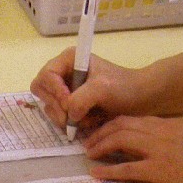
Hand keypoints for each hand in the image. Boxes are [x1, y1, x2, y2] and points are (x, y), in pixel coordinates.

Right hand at [31, 49, 153, 132]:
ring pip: (50, 107)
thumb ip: (81, 98)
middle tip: (71, 117)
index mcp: (69, 60)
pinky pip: (60, 117)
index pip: (46, 75)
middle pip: (42, 92)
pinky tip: (89, 121)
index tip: (68, 102)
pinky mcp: (71, 105)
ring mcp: (66, 90)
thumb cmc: (123, 87)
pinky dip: (72, 123)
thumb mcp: (102, 88)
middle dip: (56, 107)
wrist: (140, 99)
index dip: (54, 91)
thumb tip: (69, 114)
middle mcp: (63, 73)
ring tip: (87, 119)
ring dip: (65, 117)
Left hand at [81, 115, 182, 182]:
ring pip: (119, 141)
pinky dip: (109, 169)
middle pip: (120, 126)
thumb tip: (153, 136)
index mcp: (165, 123)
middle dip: (100, 132)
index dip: (112, 124)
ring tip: (89, 153)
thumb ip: (170, 132)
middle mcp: (157, 132)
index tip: (101, 130)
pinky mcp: (159, 170)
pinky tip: (96, 172)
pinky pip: (127, 168)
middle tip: (88, 142)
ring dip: (100, 146)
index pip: (131, 118)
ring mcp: (157, 150)